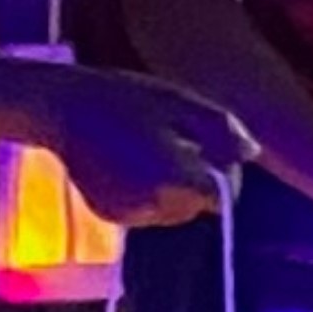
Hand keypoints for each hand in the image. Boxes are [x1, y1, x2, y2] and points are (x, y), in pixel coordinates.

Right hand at [21, 62, 246, 224]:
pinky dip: (149, 190)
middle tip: (176, 137)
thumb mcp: (179, 101)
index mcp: (173, 178)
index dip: (223, 173)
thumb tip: (251, 152)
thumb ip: (221, 128)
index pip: (222, 197)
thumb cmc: (123, 97)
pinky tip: (130, 159)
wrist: (61, 106)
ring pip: (174, 209)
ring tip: (149, 145)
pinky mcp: (112, 214)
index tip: (207, 145)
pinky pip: (147, 209)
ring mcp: (129, 214)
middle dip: (197, 177)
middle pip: (198, 205)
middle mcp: (151, 205)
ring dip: (174, 184)